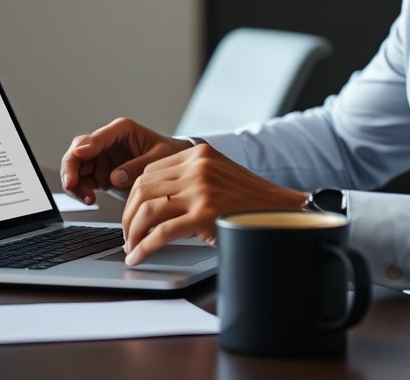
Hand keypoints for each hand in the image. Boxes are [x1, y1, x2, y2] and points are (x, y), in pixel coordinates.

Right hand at [60, 117, 190, 204]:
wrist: (174, 170)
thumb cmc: (169, 155)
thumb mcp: (159, 158)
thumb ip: (137, 166)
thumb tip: (114, 177)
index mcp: (122, 130)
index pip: (99, 136)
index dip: (87, 146)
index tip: (80, 155)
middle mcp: (107, 142)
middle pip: (78, 149)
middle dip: (71, 167)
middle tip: (71, 183)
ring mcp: (101, 158)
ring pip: (76, 167)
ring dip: (74, 182)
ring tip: (87, 198)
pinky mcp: (99, 174)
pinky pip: (82, 181)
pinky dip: (80, 191)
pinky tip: (89, 199)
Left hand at [121, 142, 308, 264]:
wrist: (282, 210)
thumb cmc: (249, 200)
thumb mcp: (217, 176)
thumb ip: (187, 179)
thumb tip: (151, 202)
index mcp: (197, 154)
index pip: (148, 172)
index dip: (133, 197)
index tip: (130, 214)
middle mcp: (196, 167)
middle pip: (142, 189)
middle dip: (128, 216)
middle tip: (127, 235)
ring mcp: (200, 190)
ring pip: (147, 210)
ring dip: (133, 232)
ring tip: (132, 247)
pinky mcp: (204, 214)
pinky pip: (162, 232)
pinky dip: (145, 247)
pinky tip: (140, 256)